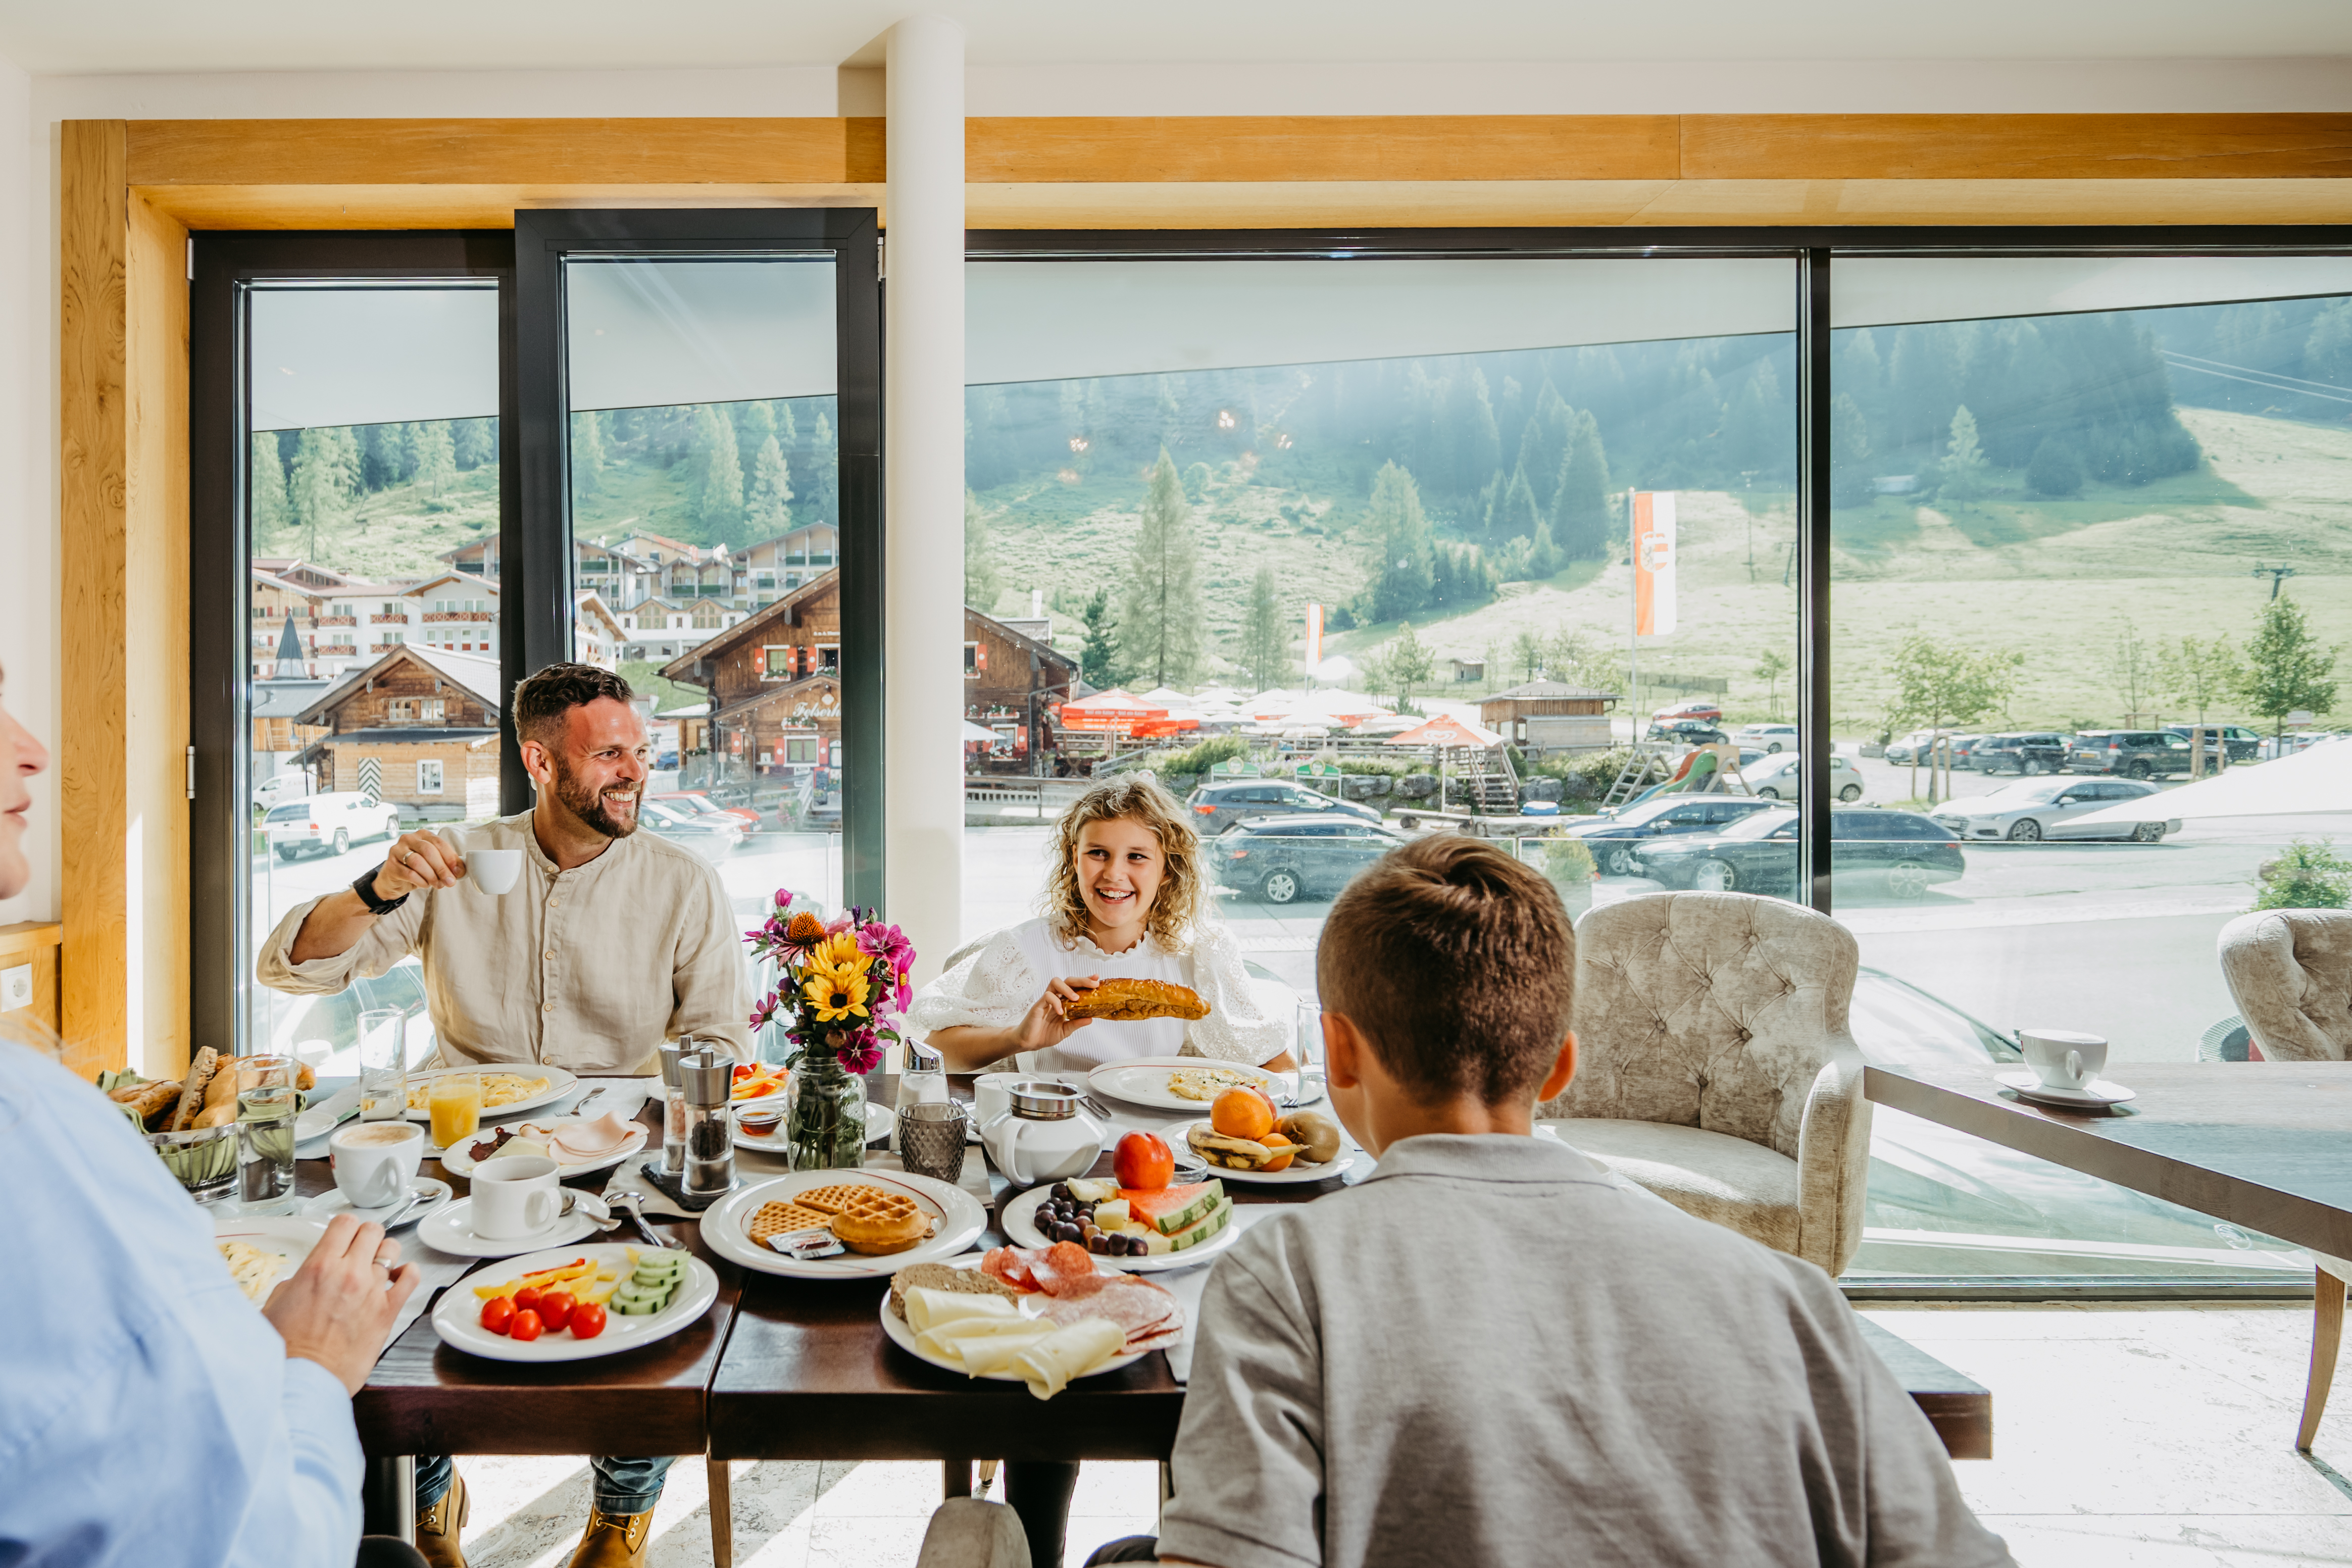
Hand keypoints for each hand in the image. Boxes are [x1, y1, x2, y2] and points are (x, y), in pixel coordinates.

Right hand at [261, 1213, 420, 1395]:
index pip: (344, 1223)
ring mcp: (372, 1290)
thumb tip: (307, 1279)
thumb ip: (296, 1283)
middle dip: (365, 1237)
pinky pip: (411, 1277)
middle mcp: (349, 1272)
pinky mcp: (388, 1311)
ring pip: (392, 1249)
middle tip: (358, 1251)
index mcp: (319, 1266)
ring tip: (376, 1267)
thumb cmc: (286, 1350)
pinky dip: (407, 1273)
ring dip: (384, 1254)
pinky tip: (398, 1278)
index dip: (344, 1227)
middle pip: (371, 1231)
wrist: (305, 1379)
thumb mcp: (275, 1305)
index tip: (342, 1236)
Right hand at [374, 830, 464, 898]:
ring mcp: (397, 850)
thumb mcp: (433, 863)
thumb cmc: (417, 869)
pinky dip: (420, 881)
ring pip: (417, 861)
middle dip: (442, 868)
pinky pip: (408, 873)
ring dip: (431, 875)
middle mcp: (409, 839)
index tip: (459, 872)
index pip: (439, 843)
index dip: (451, 858)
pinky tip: (425, 885)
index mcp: (423, 835)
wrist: (394, 879)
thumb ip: (446, 863)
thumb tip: (460, 871)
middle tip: (450, 881)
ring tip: (438, 885)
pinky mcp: (390, 864)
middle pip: (428, 851)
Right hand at [1014, 975, 1100, 1052]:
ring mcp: (1046, 1000)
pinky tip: (1060, 1012)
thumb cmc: (1045, 1034)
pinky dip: (1055, 1002)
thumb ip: (1076, 1023)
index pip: (1075, 987)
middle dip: (1081, 980)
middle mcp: (1055, 998)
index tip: (1097, 979)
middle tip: (1093, 983)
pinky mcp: (1038, 1005)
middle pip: (1067, 980)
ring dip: (1067, 988)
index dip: (1085, 981)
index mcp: (1063, 1002)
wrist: (1029, 1043)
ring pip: (1055, 982)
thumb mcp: (1065, 1030)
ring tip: (1076, 998)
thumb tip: (1091, 1019)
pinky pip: (1047, 996)